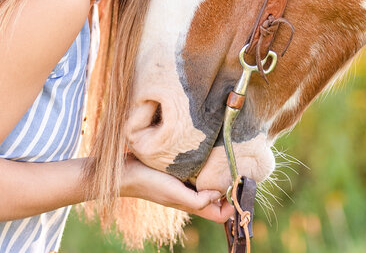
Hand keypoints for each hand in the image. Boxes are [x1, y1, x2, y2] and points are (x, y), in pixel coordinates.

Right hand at [120, 156, 234, 222]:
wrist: (125, 172)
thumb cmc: (149, 184)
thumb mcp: (174, 194)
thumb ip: (198, 200)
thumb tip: (220, 194)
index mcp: (192, 204)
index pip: (221, 214)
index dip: (233, 205)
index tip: (240, 187)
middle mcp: (190, 195)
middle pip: (217, 199)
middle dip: (229, 188)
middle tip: (237, 169)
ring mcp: (183, 182)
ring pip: (208, 183)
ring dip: (217, 175)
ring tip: (225, 159)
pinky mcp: (177, 170)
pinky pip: (196, 170)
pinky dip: (204, 164)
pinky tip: (206, 152)